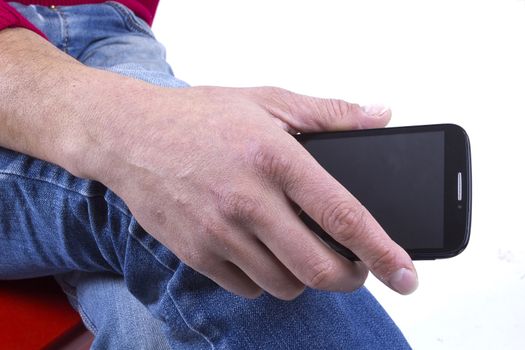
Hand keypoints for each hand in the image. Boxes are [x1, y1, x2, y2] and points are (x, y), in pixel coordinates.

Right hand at [88, 85, 417, 298]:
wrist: (130, 135)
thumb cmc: (198, 117)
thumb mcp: (267, 100)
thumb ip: (330, 113)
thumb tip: (381, 117)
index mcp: (274, 159)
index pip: (343, 216)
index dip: (382, 251)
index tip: (405, 275)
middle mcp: (247, 201)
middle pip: (318, 268)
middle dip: (350, 277)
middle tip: (355, 266)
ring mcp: (218, 232)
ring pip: (284, 284)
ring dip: (306, 277)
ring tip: (305, 252)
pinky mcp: (197, 253)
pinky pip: (247, 287)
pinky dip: (267, 278)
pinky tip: (264, 252)